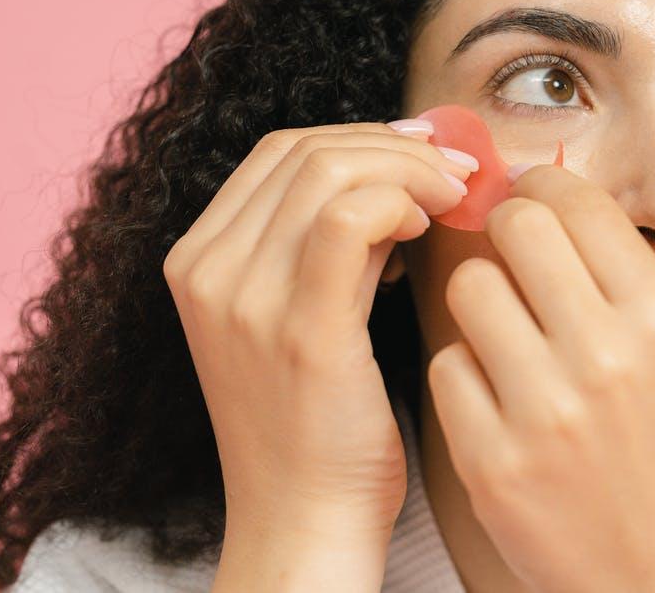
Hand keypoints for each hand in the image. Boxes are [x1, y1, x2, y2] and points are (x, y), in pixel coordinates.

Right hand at [161, 120, 475, 588]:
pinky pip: (348, 221)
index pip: (279, 151)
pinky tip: (428, 229)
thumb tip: (397, 178)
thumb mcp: (302, 315)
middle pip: (303, 150)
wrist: (305, 518)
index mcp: (198, 259)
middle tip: (455, 167)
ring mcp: (244, 299)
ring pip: (328, 171)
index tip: (423, 148)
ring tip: (451, 198)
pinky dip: (400, 202)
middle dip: (394, 145)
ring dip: (408, 169)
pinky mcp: (298, 331)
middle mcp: (207, 270)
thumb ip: (327, 246)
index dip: (361, 135)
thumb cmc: (321, 421)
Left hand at [427, 163, 654, 592]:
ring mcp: (544, 410)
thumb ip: (618, 282)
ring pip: (469, 288)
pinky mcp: (491, 462)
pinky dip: (464, 373)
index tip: (531, 199)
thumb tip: (546, 203)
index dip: (542, 188)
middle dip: (504, 227)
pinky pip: (447, 365)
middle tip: (508, 253)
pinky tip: (495, 399)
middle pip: (516, 226)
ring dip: (480, 301)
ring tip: (504, 335)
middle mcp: (606, 354)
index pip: (578, 200)